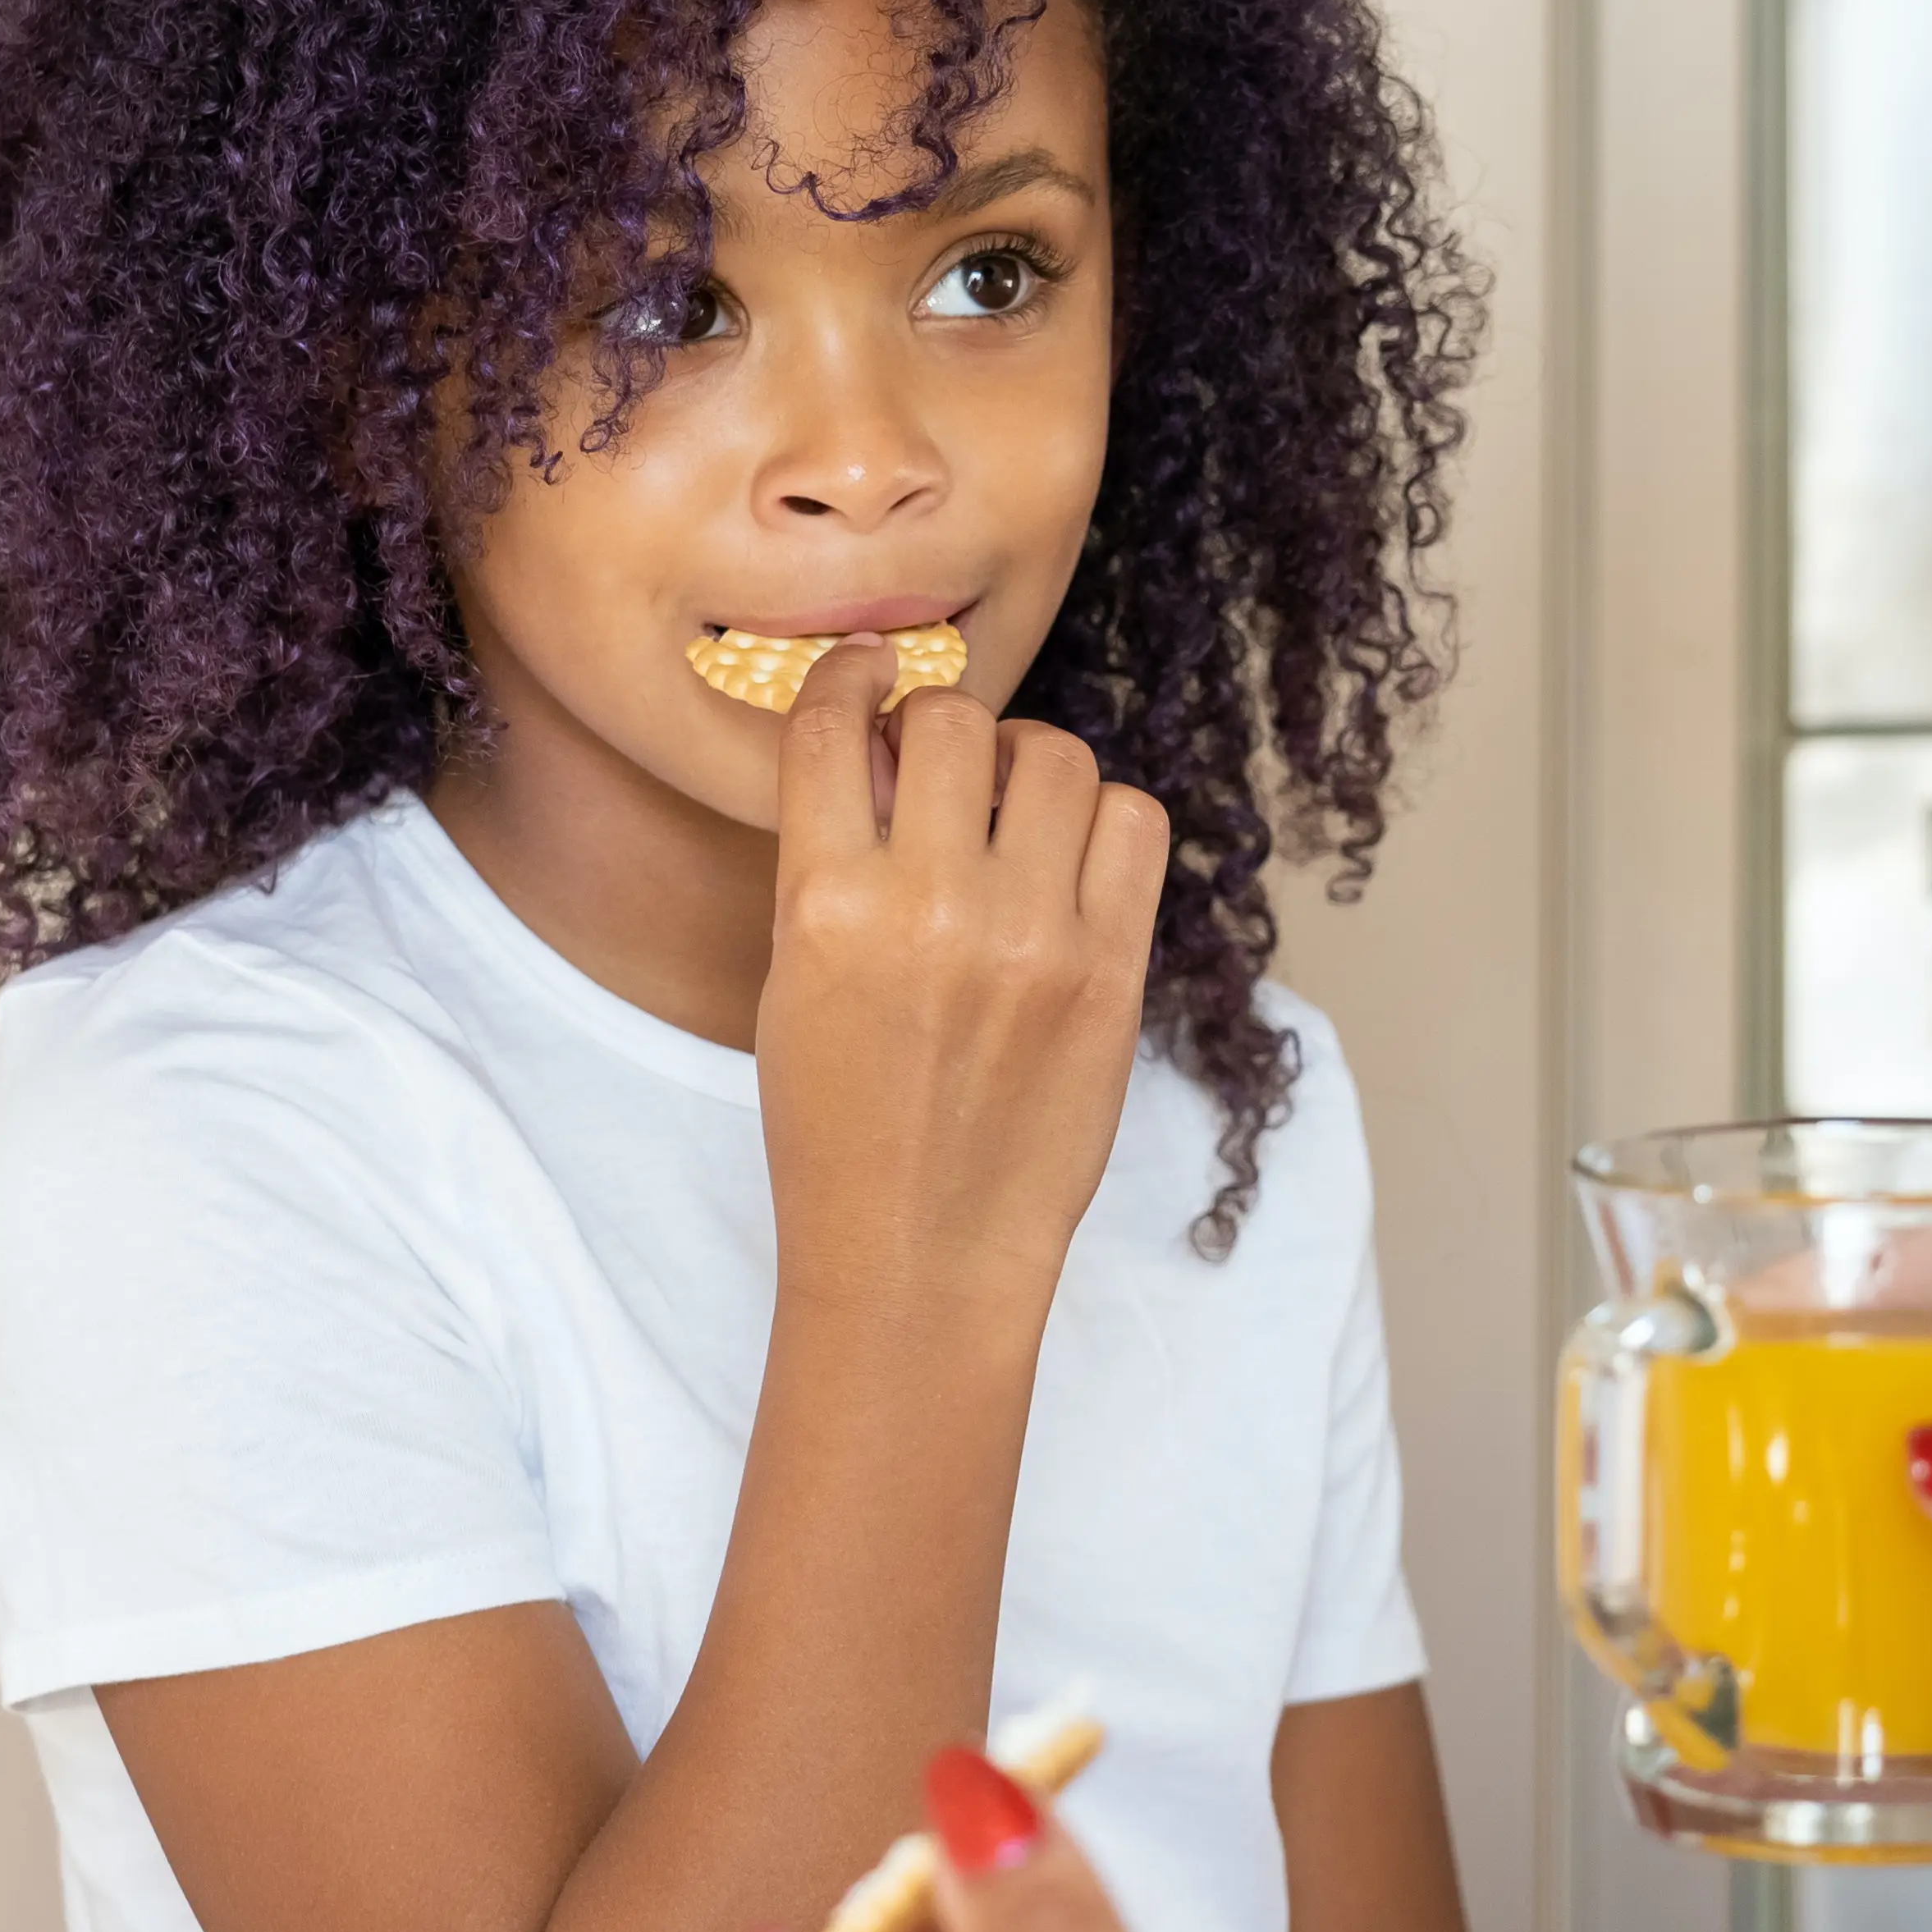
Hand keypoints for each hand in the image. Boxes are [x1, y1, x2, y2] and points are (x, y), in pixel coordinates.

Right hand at [755, 637, 1170, 1318]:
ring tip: (1014, 814)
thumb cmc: (841, 1127)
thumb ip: (833, 862)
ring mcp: (1032, 939)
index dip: (854, 679)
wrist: (921, 1253)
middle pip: (956, 721)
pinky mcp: (1112, 974)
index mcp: (823, 905)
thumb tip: (892, 749)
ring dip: (1030, 764)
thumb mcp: (795, 984)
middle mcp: (931, 908)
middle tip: (945, 769)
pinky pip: (1136, 823)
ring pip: (1057, 756)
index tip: (869, 678)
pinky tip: (1072, 861)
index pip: (835, 727)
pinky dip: (1104, 820)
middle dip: (944, 728)